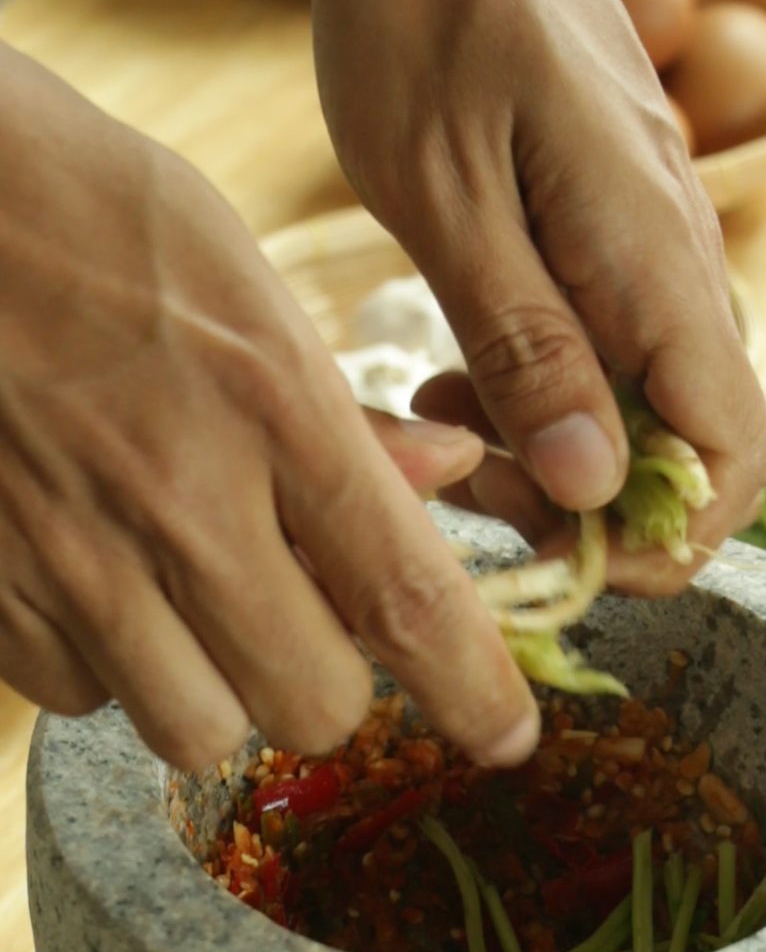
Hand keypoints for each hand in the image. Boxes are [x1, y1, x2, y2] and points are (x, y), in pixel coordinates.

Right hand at [0, 49, 539, 770]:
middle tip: (303, 622)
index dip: (474, 692)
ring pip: (196, 729)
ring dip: (216, 689)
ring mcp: (71, 556)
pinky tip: (97, 585)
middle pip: (310, 704)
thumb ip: (340, 412)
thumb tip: (444, 480)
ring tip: (189, 603)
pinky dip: (105, 669)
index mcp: (269, 408)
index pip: (404, 596)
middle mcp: (179, 501)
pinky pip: (81, 700)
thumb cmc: (84, 215)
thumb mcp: (242, 279)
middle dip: (326, 684)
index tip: (509, 736)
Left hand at [313, 0, 765, 555]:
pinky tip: (456, 375)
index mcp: (653, 264)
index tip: (558, 556)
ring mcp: (650, 252)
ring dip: (550, 454)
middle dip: (584, 506)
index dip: (664, 540)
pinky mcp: (612, 238)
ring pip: (642, 411)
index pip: (728, 456)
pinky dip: (540, 396)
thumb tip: (592, 482)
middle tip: (460, 478)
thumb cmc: (429, 10)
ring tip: (440, 419)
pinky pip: (607, 356)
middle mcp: (675, 267)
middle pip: (689, 452)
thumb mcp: (444, 191)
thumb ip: (523, 342)